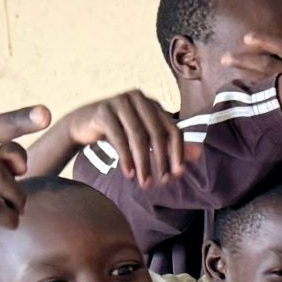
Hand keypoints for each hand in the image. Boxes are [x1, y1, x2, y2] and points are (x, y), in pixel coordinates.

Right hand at [58, 89, 185, 188]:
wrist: (81, 124)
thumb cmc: (119, 132)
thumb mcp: (146, 139)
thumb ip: (171, 145)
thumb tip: (199, 155)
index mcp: (153, 104)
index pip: (173, 130)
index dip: (178, 153)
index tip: (177, 175)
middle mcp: (139, 98)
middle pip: (158, 133)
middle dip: (161, 161)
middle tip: (160, 183)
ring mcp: (120, 101)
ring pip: (139, 137)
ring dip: (143, 163)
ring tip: (144, 183)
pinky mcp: (104, 110)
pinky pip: (119, 137)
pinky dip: (125, 158)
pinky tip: (128, 174)